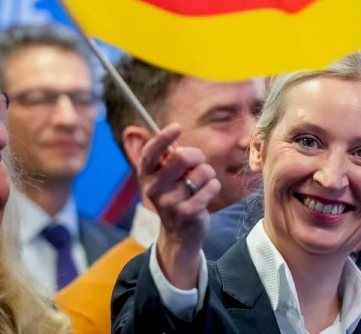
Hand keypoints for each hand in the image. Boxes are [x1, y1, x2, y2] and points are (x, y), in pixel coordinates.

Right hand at [138, 123, 220, 287]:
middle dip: (197, 156)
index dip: (163, 137)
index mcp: (146, 176)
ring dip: (208, 174)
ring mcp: (169, 202)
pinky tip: (206, 194)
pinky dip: (214, 186)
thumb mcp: (165, 178)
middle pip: (182, 156)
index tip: (176, 127)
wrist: (179, 234)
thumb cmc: (175, 195)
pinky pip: (211, 186)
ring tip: (200, 184)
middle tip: (198, 164)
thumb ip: (169, 158)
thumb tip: (175, 137)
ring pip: (202, 171)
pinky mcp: (187, 213)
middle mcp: (154, 188)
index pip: (150, 152)